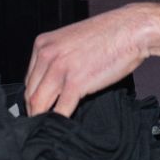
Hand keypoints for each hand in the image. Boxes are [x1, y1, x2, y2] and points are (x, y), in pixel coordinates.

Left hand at [24, 4, 151, 116]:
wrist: (131, 30)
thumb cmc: (107, 36)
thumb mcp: (71, 43)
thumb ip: (57, 60)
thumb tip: (52, 84)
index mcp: (43, 44)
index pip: (28, 79)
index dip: (32, 97)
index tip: (39, 107)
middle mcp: (46, 54)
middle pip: (30, 92)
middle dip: (35, 110)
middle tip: (42, 123)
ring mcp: (59, 69)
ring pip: (38, 103)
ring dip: (43, 119)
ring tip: (50, 129)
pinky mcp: (75, 82)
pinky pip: (60, 109)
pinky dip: (60, 122)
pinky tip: (64, 127)